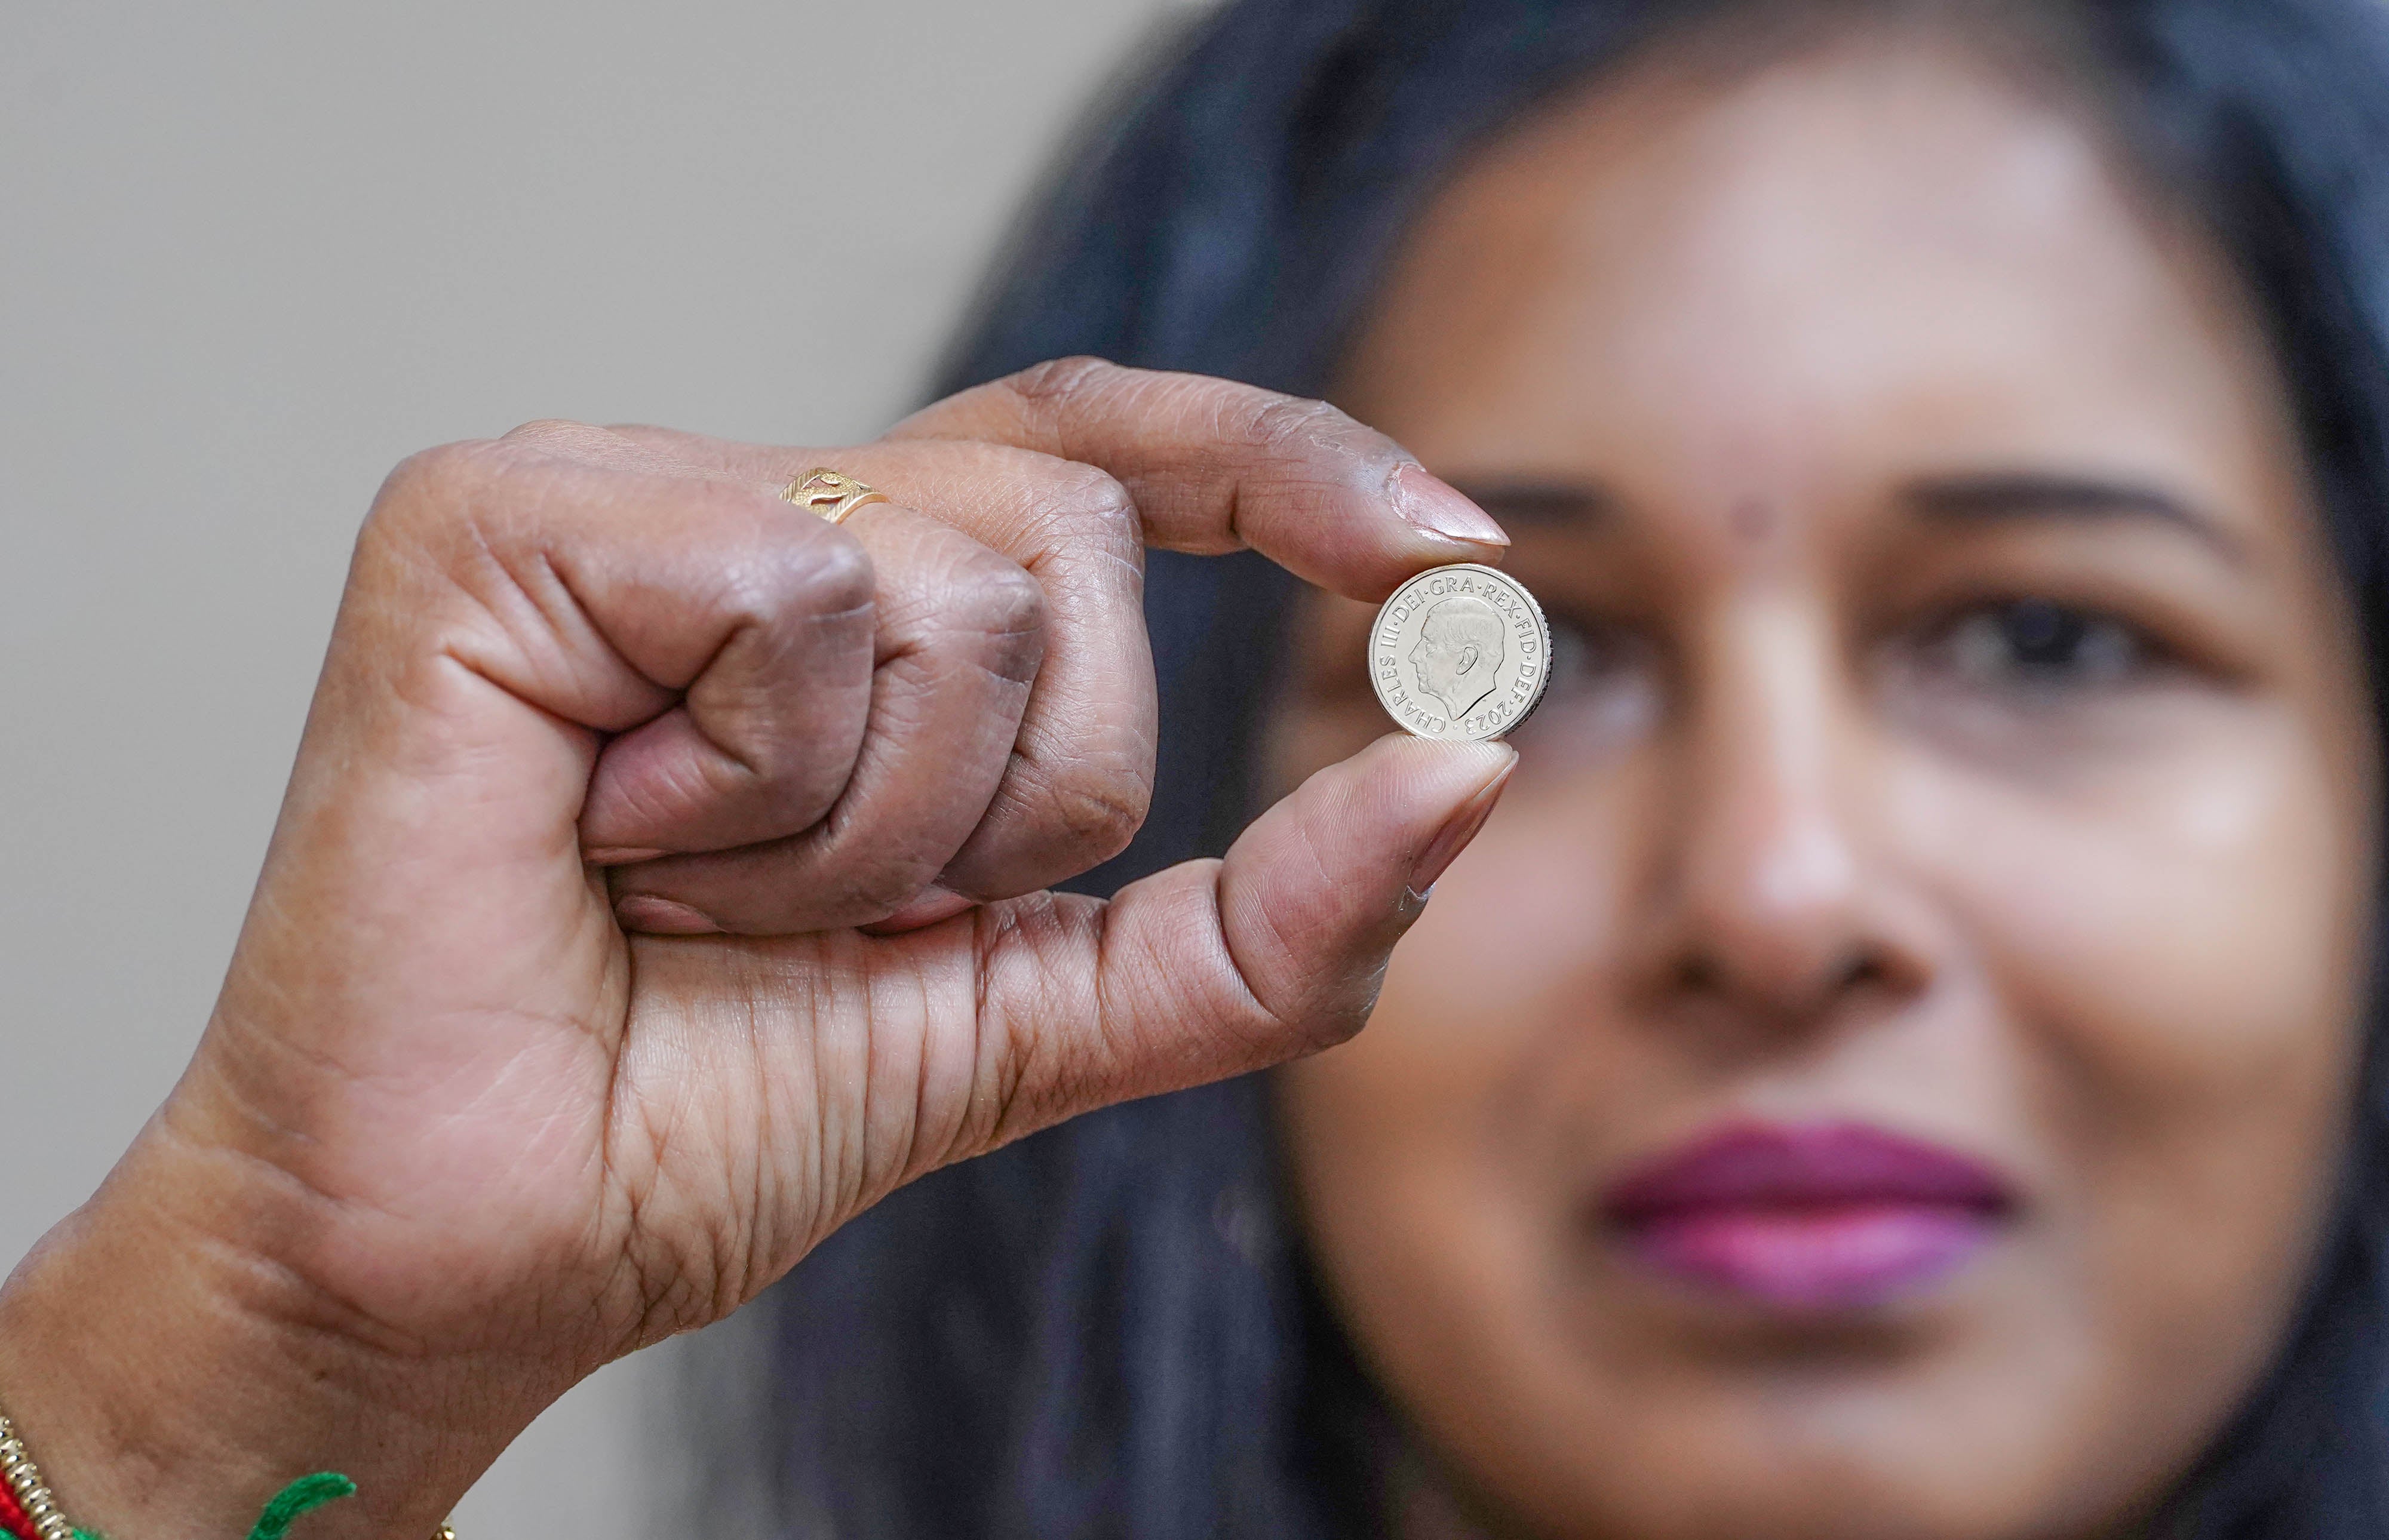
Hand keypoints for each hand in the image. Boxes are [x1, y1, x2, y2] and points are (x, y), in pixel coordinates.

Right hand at [0, 361, 1514, 1539]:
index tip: (1456, 559)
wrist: (476, 1243)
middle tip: (810, 912)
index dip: (1289, 470)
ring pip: (950, 577)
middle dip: (1006, 800)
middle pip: (1064, 537)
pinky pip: (790, 587)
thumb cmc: (707, 1113)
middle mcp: (743, 500)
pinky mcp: (502, 517)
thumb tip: (1469, 769)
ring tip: (690, 891)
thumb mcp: (1042, 1012)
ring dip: (867, 828)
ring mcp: (614, 488)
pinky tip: (605, 836)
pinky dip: (750, 784)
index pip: (1109, 448)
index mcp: (858, 587)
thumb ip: (1261, 922)